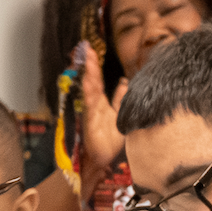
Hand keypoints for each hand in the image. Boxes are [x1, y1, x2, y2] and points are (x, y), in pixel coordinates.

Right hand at [77, 43, 128, 173]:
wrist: (110, 161)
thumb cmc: (115, 141)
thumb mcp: (121, 115)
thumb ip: (121, 98)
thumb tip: (125, 82)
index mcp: (102, 104)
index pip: (98, 81)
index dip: (94, 67)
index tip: (91, 51)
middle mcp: (96, 107)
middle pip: (93, 82)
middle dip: (89, 65)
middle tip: (86, 49)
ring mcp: (93, 113)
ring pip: (91, 90)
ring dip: (89, 74)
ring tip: (87, 59)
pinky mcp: (91, 122)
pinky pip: (91, 104)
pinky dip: (89, 92)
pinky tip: (89, 81)